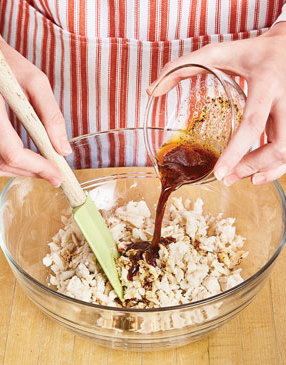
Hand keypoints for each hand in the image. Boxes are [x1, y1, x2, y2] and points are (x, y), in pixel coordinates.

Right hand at [0, 37, 70, 185]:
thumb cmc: (7, 63)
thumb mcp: (34, 82)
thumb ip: (51, 115)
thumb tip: (63, 150)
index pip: (13, 152)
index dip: (37, 167)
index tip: (57, 175)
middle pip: (4, 163)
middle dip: (32, 172)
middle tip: (55, 176)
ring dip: (22, 170)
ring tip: (44, 169)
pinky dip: (10, 163)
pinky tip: (27, 160)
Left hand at [147, 22, 285, 185]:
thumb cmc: (251, 52)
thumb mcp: (218, 53)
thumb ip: (183, 67)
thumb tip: (152, 90)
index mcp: (266, 82)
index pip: (253, 123)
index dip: (236, 152)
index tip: (220, 173)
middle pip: (279, 145)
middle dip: (252, 166)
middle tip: (227, 178)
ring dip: (263, 170)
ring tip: (238, 178)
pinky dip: (276, 168)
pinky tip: (257, 175)